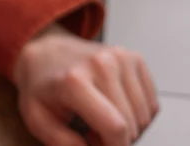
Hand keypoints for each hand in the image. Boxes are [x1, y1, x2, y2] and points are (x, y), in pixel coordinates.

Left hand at [13, 27, 158, 145]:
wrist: (46, 53)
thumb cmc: (42, 86)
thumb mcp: (37, 119)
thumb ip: (62, 142)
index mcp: (75, 81)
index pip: (116, 128)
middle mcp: (101, 64)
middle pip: (132, 124)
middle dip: (118, 140)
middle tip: (94, 134)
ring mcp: (120, 58)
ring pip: (145, 116)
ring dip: (129, 128)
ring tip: (103, 121)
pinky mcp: (133, 58)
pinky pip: (151, 103)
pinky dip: (138, 114)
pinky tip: (116, 109)